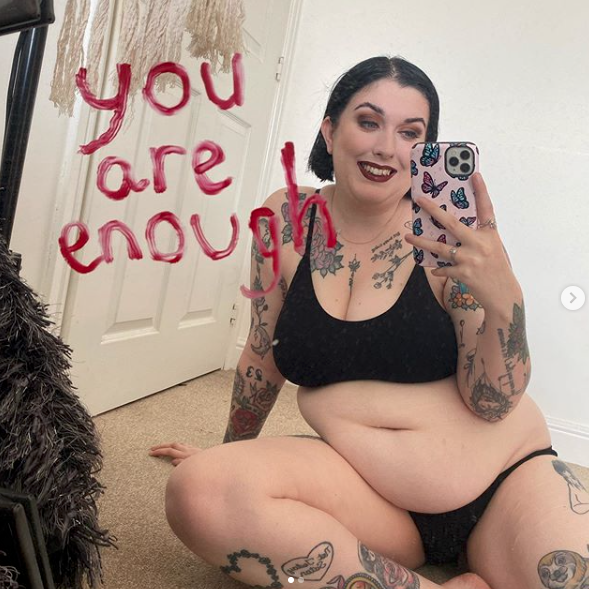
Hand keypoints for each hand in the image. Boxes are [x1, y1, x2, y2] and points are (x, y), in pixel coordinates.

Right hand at [148, 442, 201, 465]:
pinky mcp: (196, 450)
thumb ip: (182, 465)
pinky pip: (185, 445)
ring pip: (178, 444)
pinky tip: (177, 447)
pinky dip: (178, 445)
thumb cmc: (204, 470)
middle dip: (161, 446)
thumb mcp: (192, 470)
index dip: (159, 451)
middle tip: (152, 448)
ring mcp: (192, 449)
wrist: (218, 464)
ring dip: (169, 444)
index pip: (169, 451)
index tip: (150, 453)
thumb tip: (173, 461)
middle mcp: (188, 451)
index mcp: (185, 456)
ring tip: (162, 447)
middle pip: (172, 445)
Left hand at [404, 172, 521, 312]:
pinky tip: (434, 268)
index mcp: (490, 234)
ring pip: (439, 247)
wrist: (503, 295)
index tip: (474, 174)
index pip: (486, 208)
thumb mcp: (491, 248)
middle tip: (419, 200)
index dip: (481, 190)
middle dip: (433, 210)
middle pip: (452, 223)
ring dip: (421, 242)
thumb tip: (451, 229)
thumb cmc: (495, 269)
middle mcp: (480, 244)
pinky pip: (443, 268)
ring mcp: (471, 259)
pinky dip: (438, 268)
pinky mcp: (463, 274)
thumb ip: (475, 238)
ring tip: (408, 237)